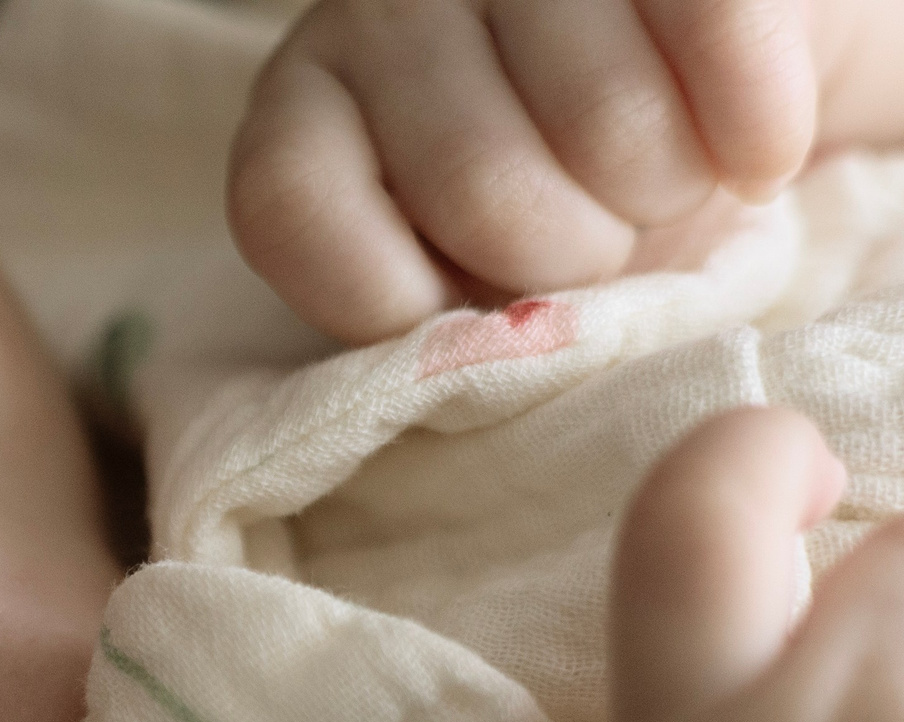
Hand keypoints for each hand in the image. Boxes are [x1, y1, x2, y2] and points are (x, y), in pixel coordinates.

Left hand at [229, 0, 843, 344]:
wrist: (696, 102)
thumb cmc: (550, 219)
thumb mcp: (455, 283)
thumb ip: (424, 325)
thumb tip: (470, 362)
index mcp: (302, 102)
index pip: (290, 204)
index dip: (388, 298)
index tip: (457, 311)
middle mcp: (385, 3)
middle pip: (476, 184)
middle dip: (563, 263)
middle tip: (591, 249)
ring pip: (610, 122)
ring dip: (662, 196)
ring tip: (654, 190)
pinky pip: (720, 40)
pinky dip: (753, 133)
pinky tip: (750, 160)